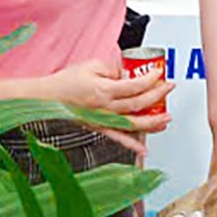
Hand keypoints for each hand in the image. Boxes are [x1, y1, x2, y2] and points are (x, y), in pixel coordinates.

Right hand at [46, 60, 173, 143]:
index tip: (159, 73)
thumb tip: (127, 74)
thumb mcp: (90, 66)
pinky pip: (119, 139)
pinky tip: (144, 150)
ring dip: (153, 122)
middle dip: (157, 96)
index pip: (135, 85)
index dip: (150, 79)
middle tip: (168, 89)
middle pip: (139, 104)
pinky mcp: (99, 129)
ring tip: (166, 118)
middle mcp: (106, 108)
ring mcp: (103, 120)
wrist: (47, 99)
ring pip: (134, 124)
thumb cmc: (66, 83)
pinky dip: (133, 146)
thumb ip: (112, 69)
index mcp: (104, 90)